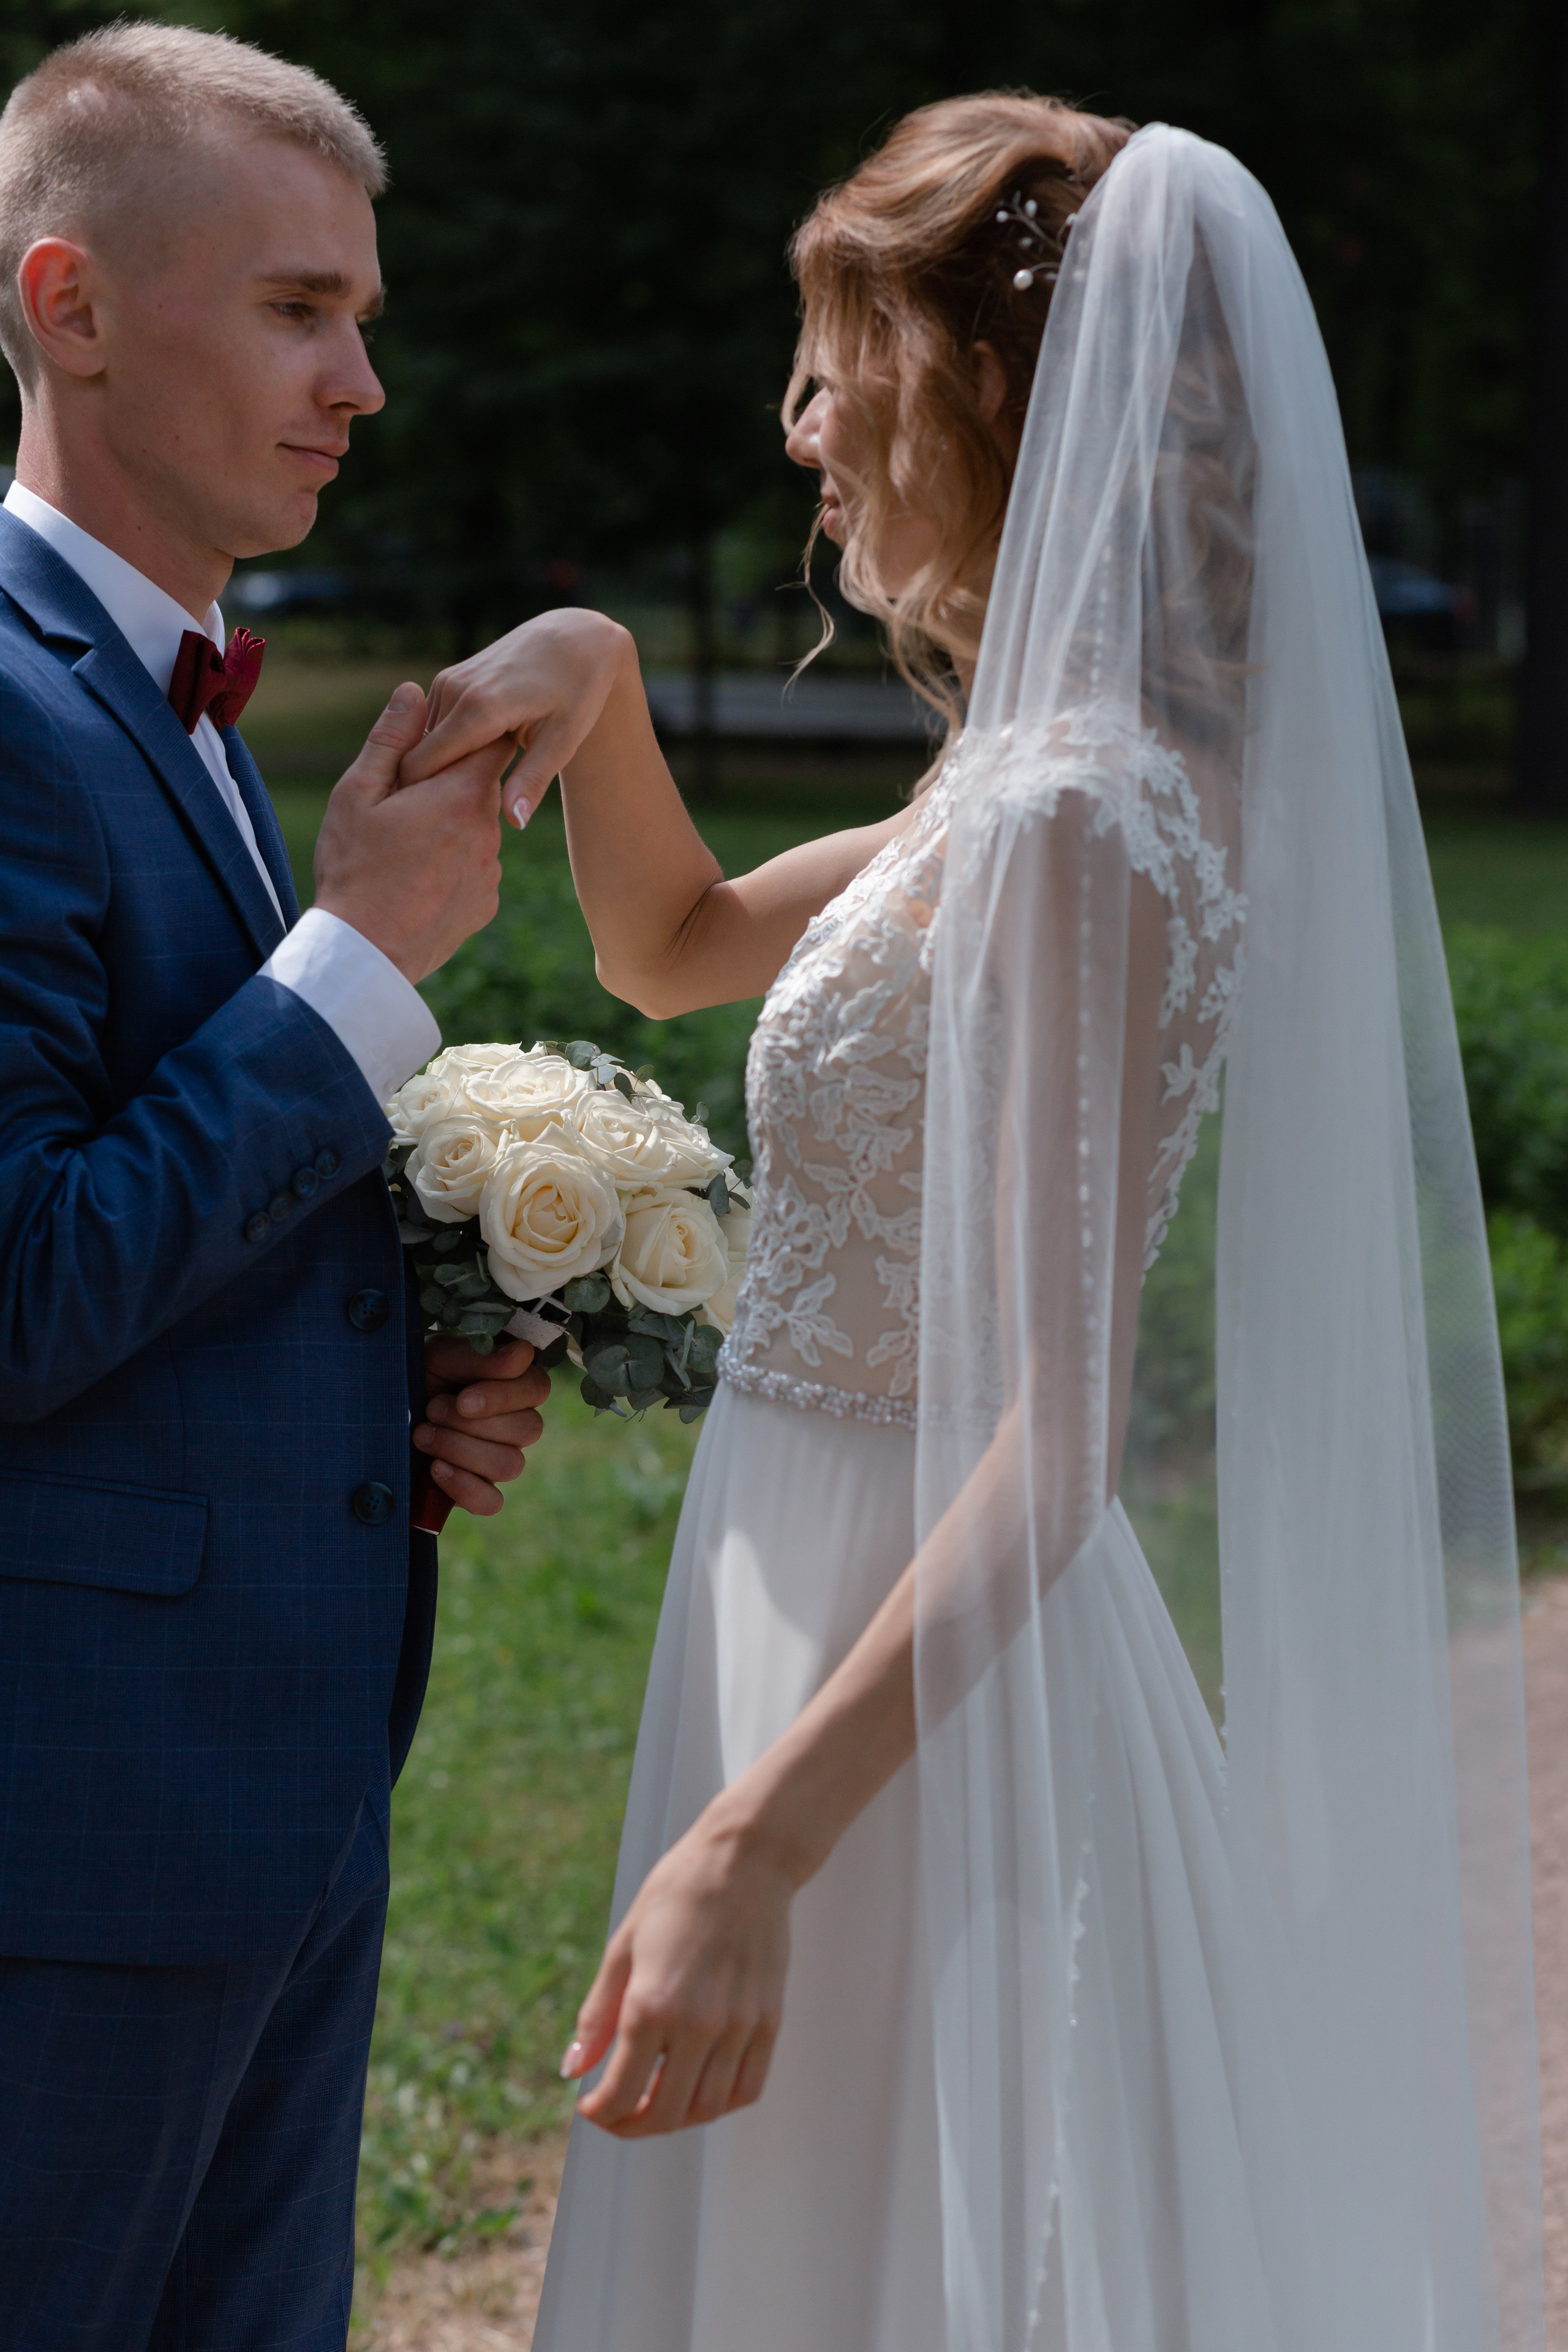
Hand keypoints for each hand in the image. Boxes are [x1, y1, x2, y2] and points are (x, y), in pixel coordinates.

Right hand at [312, 682, 507, 981]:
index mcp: (460, 794)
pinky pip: (474, 868)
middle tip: (407, 801)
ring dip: (452, 827)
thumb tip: (412, 690)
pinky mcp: (487, 903)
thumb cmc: (354, 867)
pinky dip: (453, 865)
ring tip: (408, 846)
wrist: (365, 952)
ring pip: (477, 829)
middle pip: (481, 787)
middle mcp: (488, 830)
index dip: (470, 734)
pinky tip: (419, 877)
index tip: (446, 739)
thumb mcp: (358, 793)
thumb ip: (391, 739)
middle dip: (451, 785)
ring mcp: (491, 870)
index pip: (492, 741)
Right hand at [397, 609, 633, 829]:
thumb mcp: (563, 740)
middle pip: (418, 756)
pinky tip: (475, 760)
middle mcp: (454, 690)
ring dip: (440, 767)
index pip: (422, 766)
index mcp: (478, 708)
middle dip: (431, 786)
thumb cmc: (577, 692)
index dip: (424, 797)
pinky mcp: (448, 678)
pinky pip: (433, 725)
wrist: (575, 640)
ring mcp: (447, 680)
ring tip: (472, 784)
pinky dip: (445, 746)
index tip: (441, 820)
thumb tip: (514, 823)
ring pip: (423, 742)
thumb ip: (532, 781)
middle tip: (462, 809)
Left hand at [416, 1334, 548, 1516]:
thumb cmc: (418, 1374)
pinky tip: (436, 1469)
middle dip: (472, 1424)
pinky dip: (464, 1487)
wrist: (383, 1410)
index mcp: (515, 1382)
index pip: (537, 1387)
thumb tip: (522, 1356)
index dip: (504, 1396)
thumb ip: (479, 1356)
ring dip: (461, 1449)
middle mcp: (517, 1422)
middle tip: (432, 1410)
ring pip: (510, 1464)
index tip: (463, 1399)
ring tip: (424, 1435)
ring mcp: (501, 1458)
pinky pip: (491, 1502)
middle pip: (528, 1429)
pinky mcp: (480, 1490)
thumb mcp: (440, 1356)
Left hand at [561, 1808, 791, 2136]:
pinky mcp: (768, 2021)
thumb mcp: (623, 1946)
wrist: (745, 1859)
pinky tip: (698, 2088)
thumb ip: (597, 2015)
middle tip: (616, 2114)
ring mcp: (739, 2026)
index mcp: (652, 2003)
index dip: (599, 2113)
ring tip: (655, 2100)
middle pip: (665, 2114)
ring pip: (707, 2109)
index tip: (590, 2106)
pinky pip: (746, 2088)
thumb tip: (572, 2070)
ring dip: (675, 2119)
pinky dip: (719, 2104)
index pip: (620, 2095)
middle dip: (632, 2126)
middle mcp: (698, 2023)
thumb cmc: (678, 1893)